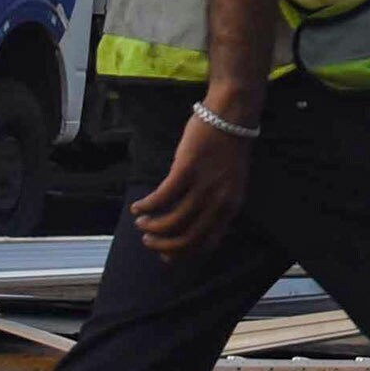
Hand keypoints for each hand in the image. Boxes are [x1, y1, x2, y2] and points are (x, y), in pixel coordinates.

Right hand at [132, 97, 257, 258]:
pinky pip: (162, 197)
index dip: (184, 255)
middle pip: (188, 238)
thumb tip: (192, 224)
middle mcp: (219, 201)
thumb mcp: (230, 183)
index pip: (207, 243)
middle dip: (164, 246)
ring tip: (140, 223)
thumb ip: (216, 204)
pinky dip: (147, 206)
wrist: (232, 114)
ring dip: (152, 227)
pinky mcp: (187, 169)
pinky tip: (137, 207)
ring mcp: (204, 185)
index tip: (166, 256)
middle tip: (148, 241)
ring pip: (173, 221)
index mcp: (231, 206)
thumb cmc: (228, 147)